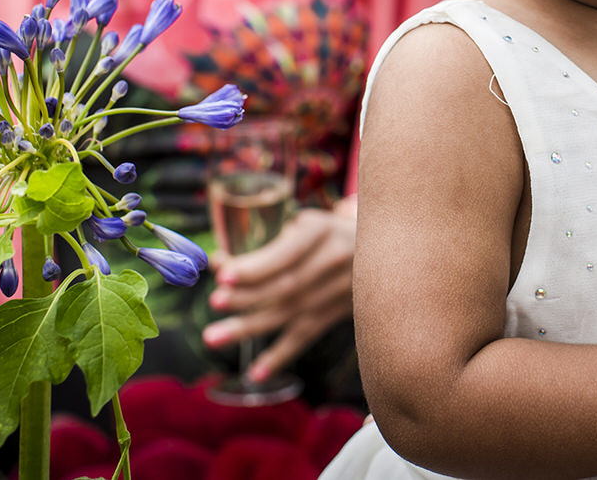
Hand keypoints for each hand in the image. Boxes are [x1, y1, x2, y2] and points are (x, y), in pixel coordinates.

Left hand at [203, 204, 354, 377]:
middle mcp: (332, 262)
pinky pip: (306, 337)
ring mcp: (337, 292)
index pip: (286, 254)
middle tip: (215, 302)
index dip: (256, 267)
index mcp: (322, 232)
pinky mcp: (337, 315)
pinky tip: (255, 373)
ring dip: (250, 327)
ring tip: (213, 337)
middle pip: (286, 286)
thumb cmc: (328, 232)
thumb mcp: (308, 224)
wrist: (383, 249)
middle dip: (247, 297)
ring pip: (290, 314)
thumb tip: (219, 265)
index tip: (224, 275)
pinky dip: (280, 355)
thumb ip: (271, 243)